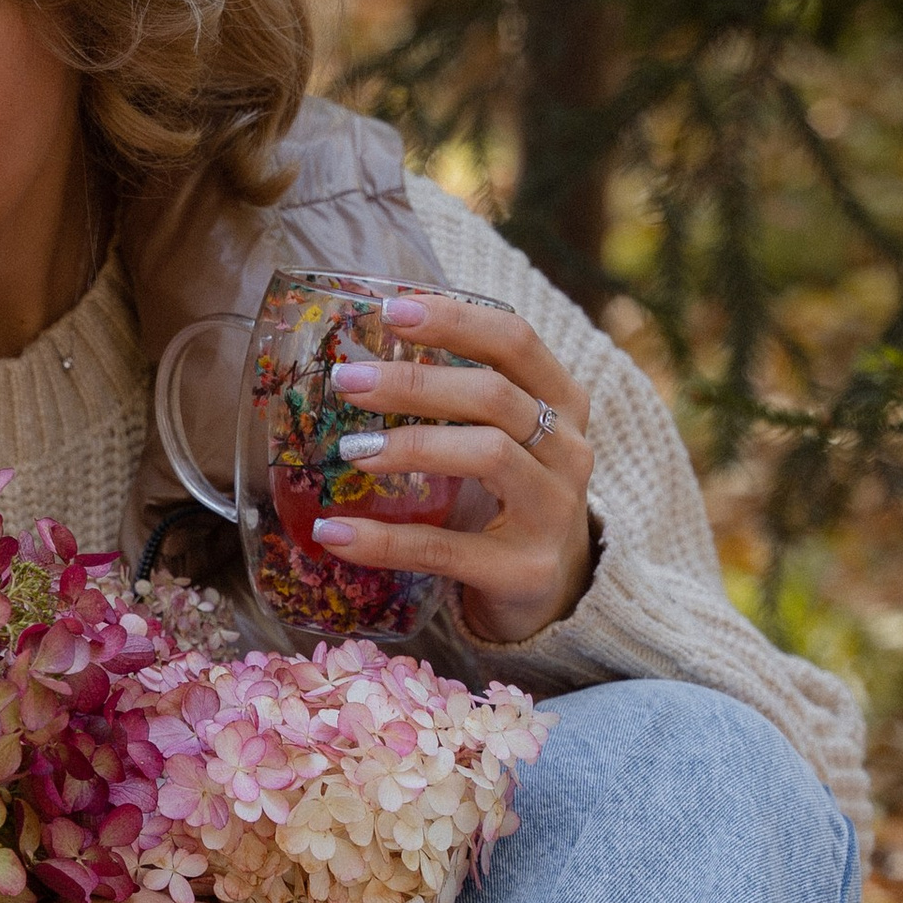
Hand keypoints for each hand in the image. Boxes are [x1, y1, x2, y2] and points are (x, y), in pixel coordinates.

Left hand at [317, 291, 596, 645]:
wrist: (556, 592)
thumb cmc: (511, 500)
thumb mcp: (504, 438)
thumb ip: (461, 399)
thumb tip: (364, 356)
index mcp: (563, 404)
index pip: (516, 342)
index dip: (456, 319)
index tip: (392, 311)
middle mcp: (568, 451)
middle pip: (493, 395)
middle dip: (414, 382)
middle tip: (347, 380)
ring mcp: (554, 512)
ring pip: (485, 454)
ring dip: (410, 445)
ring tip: (349, 451)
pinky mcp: (525, 571)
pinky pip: (445, 548)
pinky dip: (384, 540)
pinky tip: (334, 533)